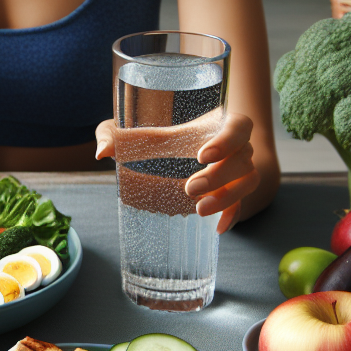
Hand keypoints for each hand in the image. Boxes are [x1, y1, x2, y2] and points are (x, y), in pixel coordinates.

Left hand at [95, 111, 259, 232]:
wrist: (186, 152)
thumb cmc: (164, 134)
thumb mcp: (140, 131)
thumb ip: (116, 133)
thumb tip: (102, 151)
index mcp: (219, 123)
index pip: (237, 126)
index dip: (226, 140)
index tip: (201, 155)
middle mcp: (236, 145)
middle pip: (243, 158)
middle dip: (219, 176)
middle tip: (190, 188)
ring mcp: (239, 169)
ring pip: (248, 181)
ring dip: (228, 197)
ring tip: (199, 210)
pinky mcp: (234, 190)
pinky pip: (244, 203)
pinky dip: (233, 214)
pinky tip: (218, 227)